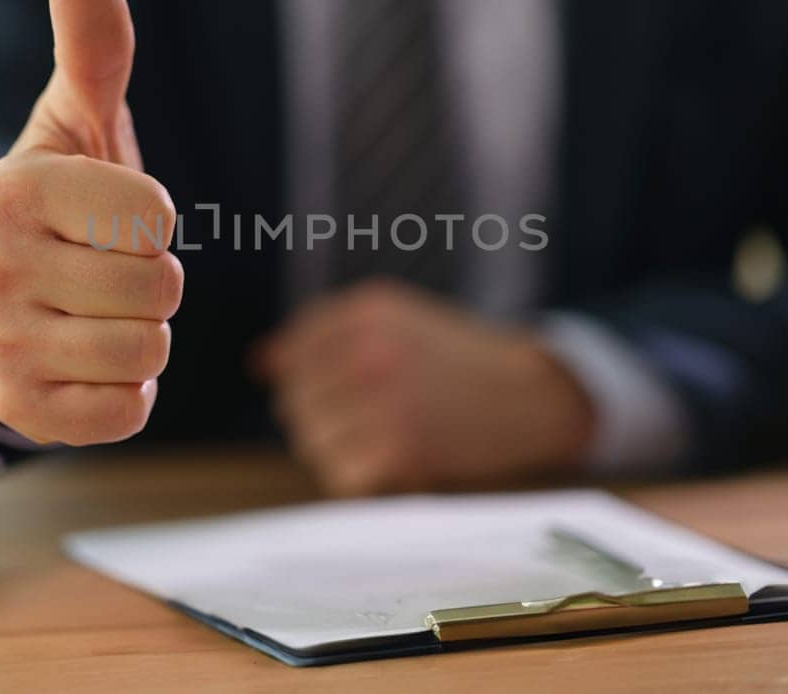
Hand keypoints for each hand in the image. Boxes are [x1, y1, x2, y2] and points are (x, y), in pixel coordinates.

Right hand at [0, 0, 182, 445]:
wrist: (4, 297)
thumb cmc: (66, 201)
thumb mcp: (78, 123)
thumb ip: (93, 50)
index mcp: (10, 191)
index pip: (154, 215)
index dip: (153, 219)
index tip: (111, 217)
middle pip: (160, 288)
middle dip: (152, 280)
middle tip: (106, 271)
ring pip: (148, 351)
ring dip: (143, 336)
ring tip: (98, 313)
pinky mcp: (18, 409)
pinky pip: (126, 412)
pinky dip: (126, 393)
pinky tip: (89, 363)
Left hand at [255, 280, 594, 495]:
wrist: (528, 393)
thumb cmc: (454, 358)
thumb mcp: (394, 323)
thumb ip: (324, 337)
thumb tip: (259, 363)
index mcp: (368, 311)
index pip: (296, 351)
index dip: (308, 378)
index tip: (346, 390)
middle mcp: (372, 350)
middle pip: (296, 399)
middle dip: (320, 416)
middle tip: (367, 421)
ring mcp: (386, 400)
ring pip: (312, 439)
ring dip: (336, 449)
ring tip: (378, 440)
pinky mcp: (402, 448)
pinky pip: (340, 473)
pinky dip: (358, 477)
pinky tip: (387, 463)